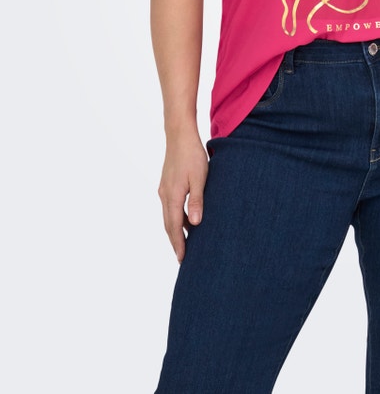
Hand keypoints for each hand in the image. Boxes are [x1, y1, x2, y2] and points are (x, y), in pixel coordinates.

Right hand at [157, 131, 208, 261]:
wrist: (179, 135)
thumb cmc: (192, 155)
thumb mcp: (200, 178)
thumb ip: (197, 201)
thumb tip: (195, 224)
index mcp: (173, 196)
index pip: (175, 227)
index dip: (179, 244)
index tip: (183, 259)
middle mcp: (165, 195)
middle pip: (169, 225)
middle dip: (176, 242)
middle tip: (183, 258)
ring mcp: (164, 189)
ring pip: (168, 216)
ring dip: (176, 230)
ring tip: (185, 243)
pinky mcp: (166, 184)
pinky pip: (170, 207)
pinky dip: (176, 217)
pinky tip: (186, 220)